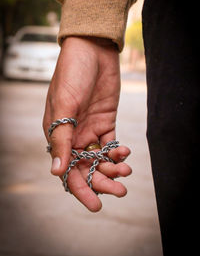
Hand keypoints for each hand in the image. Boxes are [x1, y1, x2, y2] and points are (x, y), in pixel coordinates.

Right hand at [43, 36, 131, 211]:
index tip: (96, 205)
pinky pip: (111, 143)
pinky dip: (118, 152)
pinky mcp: (105, 121)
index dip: (81, 189)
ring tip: (125, 172)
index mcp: (58, 135)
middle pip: (87, 168)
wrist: (93, 50)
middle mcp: (74, 136)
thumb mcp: (64, 106)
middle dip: (102, 182)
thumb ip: (61, 140)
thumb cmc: (72, 74)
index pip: (68, 170)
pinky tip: (124, 152)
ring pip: (101, 158)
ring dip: (113, 168)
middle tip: (120, 191)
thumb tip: (55, 172)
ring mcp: (90, 129)